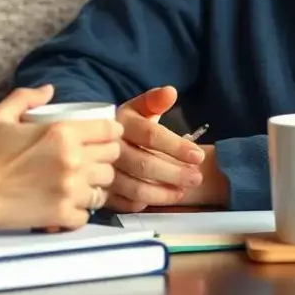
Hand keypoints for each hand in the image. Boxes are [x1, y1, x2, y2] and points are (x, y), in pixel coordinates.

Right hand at [0, 85, 122, 237]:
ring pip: (104, 188)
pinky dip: (80, 210)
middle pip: (112, 159)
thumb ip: (27, 97)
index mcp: (62, 133)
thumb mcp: (1, 115)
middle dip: (105, 156)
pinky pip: (87, 214)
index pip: (110, 131)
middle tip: (91, 157)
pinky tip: (67, 202)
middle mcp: (72, 161)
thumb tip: (49, 89)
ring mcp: (69, 191)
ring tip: (80, 181)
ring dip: (95, 184)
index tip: (103, 135)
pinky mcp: (61, 216)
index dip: (110, 132)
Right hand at [105, 86, 204, 212]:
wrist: (97, 140)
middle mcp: (110, 147)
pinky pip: (123, 203)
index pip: (150, 135)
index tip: (198, 155)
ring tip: (182, 192)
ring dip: (162, 193)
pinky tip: (158, 199)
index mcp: (121, 123)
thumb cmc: (128, 125)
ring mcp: (104, 171)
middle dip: (174, 173)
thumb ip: (155, 101)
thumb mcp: (139, 108)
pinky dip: (143, 203)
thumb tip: (171, 92)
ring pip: (134, 188)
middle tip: (196, 178)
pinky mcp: (102, 190)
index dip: (176, 146)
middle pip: (143, 164)